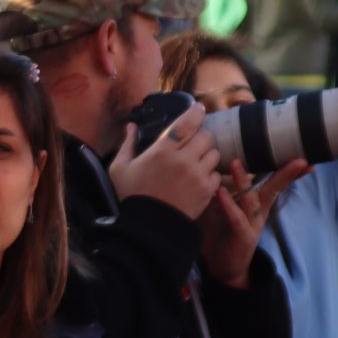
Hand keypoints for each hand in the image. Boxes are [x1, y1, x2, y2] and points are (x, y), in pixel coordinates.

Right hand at [108, 103, 222, 219]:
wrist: (146, 228)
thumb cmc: (131, 196)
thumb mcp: (120, 169)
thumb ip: (127, 144)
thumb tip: (131, 126)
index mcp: (162, 151)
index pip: (187, 123)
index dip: (196, 113)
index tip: (199, 109)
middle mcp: (183, 160)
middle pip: (206, 136)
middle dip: (201, 137)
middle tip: (193, 144)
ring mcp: (197, 175)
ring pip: (215, 153)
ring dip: (207, 155)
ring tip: (196, 162)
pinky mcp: (206, 190)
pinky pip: (217, 174)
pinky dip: (210, 174)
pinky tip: (199, 178)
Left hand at [197, 158, 310, 288]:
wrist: (223, 269)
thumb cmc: (224, 234)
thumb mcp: (227, 209)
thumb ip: (226, 189)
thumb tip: (216, 166)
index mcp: (259, 204)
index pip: (275, 183)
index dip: (288, 171)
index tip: (303, 158)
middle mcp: (259, 213)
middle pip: (274, 189)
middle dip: (287, 174)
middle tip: (300, 160)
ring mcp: (252, 225)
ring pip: (251, 200)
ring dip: (243, 181)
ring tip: (236, 163)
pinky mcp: (241, 237)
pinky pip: (235, 218)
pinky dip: (228, 204)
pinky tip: (220, 192)